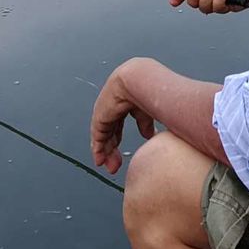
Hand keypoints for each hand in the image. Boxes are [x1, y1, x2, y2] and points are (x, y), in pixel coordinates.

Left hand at [90, 59, 154, 173]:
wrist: (138, 81)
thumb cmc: (149, 90)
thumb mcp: (148, 110)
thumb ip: (145, 124)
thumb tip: (150, 136)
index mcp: (123, 102)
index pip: (117, 125)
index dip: (118, 140)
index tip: (121, 154)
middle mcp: (111, 107)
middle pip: (110, 132)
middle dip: (112, 150)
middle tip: (115, 165)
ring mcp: (104, 112)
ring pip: (103, 137)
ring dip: (106, 153)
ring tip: (110, 167)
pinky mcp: (99, 117)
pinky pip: (98, 137)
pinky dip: (99, 149)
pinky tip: (100, 160)